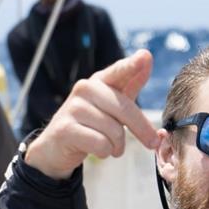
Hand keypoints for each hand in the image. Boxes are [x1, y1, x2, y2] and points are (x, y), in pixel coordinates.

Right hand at [25, 49, 157, 178]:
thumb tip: (147, 56)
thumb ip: (130, 83)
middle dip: (142, 130)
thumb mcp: (111, 104)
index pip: (118, 71)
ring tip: (110, 146)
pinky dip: (104, 152)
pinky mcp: (65, 129)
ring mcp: (73, 108)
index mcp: (99, 81)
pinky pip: (101, 144)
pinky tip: (97, 150)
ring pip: (114, 131)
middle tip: (151, 143)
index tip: (145, 56)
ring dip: (117, 146)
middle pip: (124, 109)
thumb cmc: (90, 124)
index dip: (132, 65)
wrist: (56, 147)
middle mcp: (84, 89)